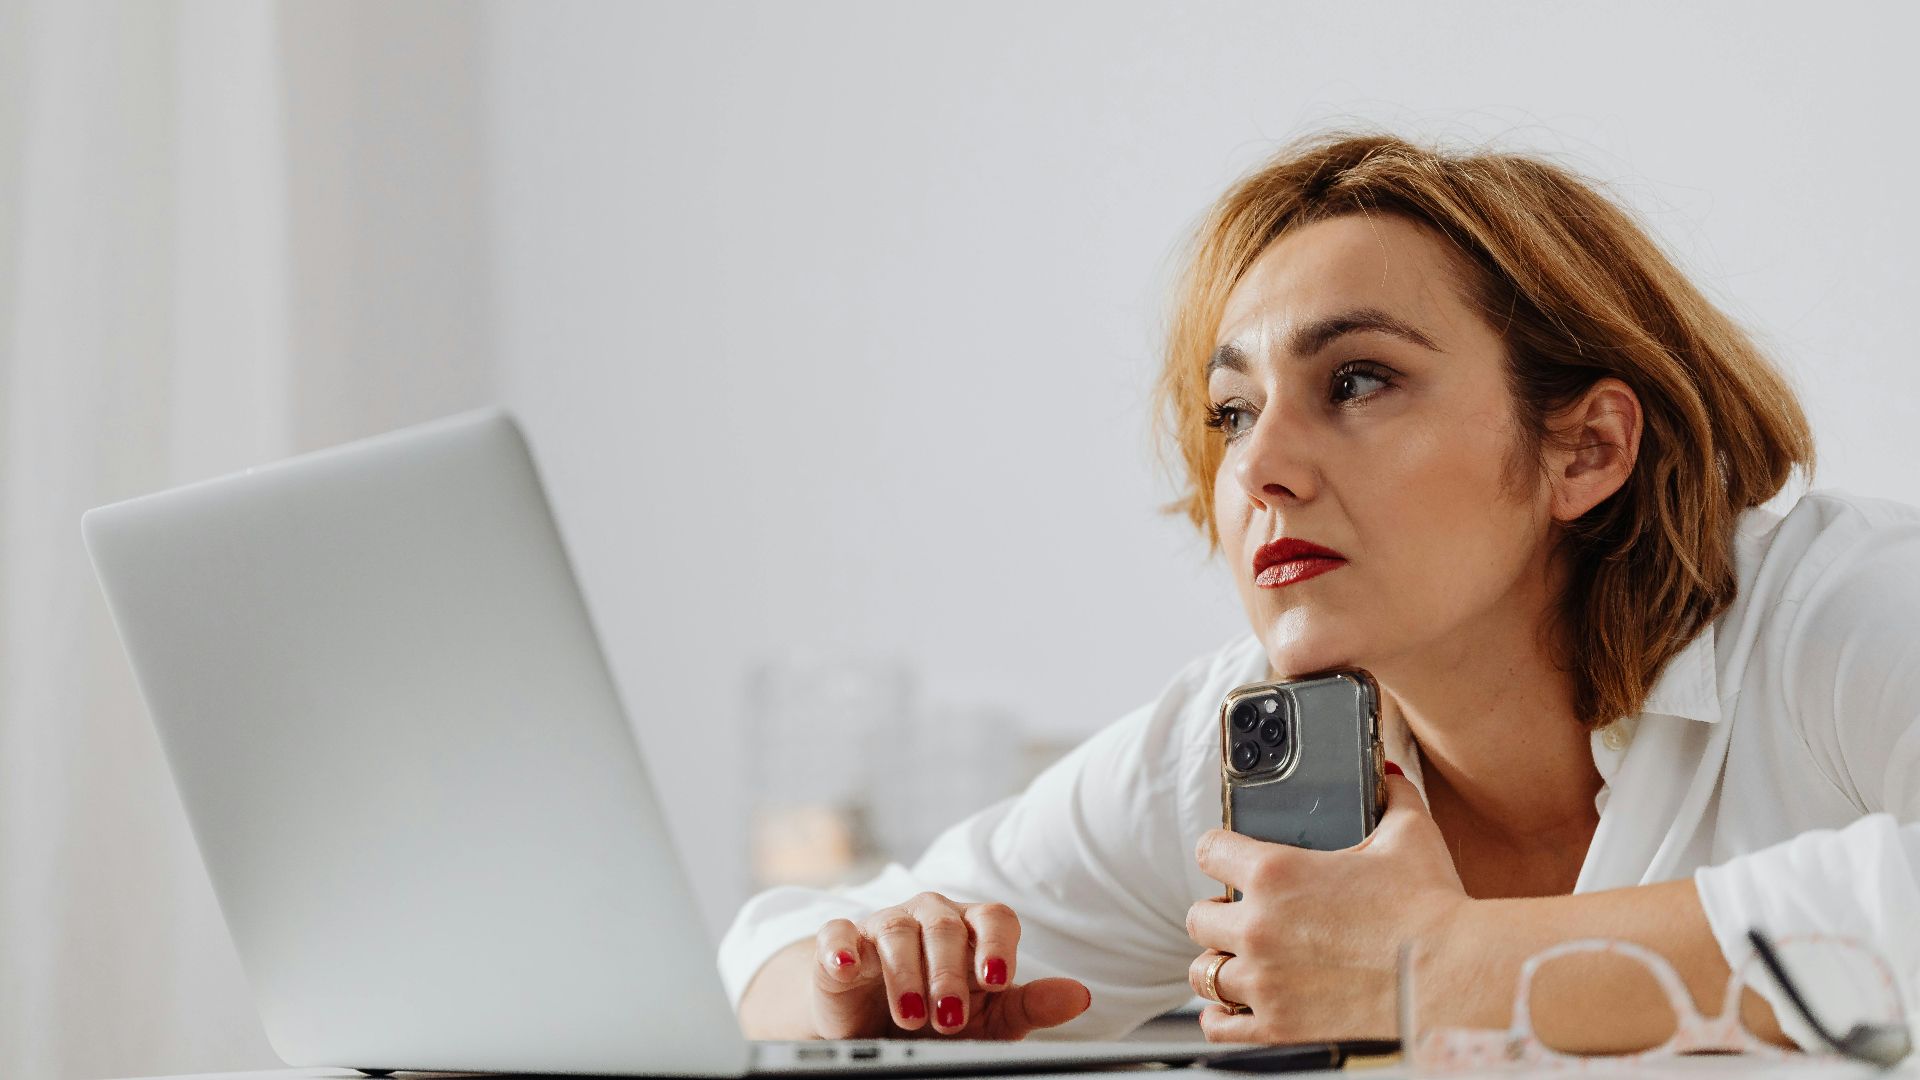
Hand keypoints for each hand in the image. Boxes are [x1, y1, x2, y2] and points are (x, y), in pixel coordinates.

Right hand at [810, 891, 1091, 1038]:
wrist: (875, 1027)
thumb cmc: (941, 1014)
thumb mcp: (991, 1018)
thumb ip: (1031, 1004)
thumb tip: (1080, 996)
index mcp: (972, 929)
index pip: (993, 918)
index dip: (996, 945)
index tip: (999, 980)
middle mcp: (930, 917)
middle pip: (944, 925)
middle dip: (948, 972)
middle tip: (950, 1017)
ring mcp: (884, 925)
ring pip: (896, 929)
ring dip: (904, 974)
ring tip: (911, 1015)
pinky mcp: (841, 942)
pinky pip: (837, 933)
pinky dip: (840, 947)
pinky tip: (846, 965)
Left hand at [1184, 766, 1469, 1042]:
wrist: (1452, 977)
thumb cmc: (1431, 906)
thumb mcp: (1410, 835)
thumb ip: (1391, 795)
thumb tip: (1385, 774)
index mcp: (1275, 872)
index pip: (1209, 850)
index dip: (1218, 850)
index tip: (1228, 857)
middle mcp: (1258, 926)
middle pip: (1199, 916)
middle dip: (1220, 913)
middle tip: (1246, 915)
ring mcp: (1264, 979)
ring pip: (1203, 971)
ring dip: (1219, 961)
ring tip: (1242, 959)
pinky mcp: (1278, 1024)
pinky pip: (1220, 1023)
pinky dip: (1220, 1013)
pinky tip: (1230, 1004)